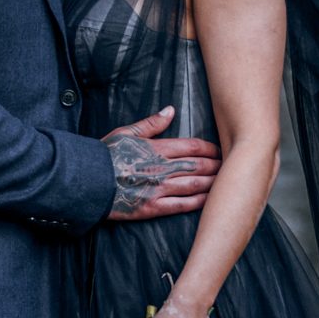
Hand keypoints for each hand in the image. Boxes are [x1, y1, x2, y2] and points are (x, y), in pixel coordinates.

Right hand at [103, 106, 220, 220]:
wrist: (88, 181)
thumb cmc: (105, 156)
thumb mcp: (126, 132)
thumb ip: (151, 123)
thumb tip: (170, 110)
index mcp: (157, 149)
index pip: (192, 146)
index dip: (210, 148)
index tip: (220, 150)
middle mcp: (162, 169)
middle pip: (198, 166)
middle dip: (217, 166)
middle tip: (230, 167)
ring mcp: (159, 189)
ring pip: (194, 185)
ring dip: (212, 183)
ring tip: (226, 183)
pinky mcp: (153, 207)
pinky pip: (181, 205)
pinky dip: (198, 202)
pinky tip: (209, 201)